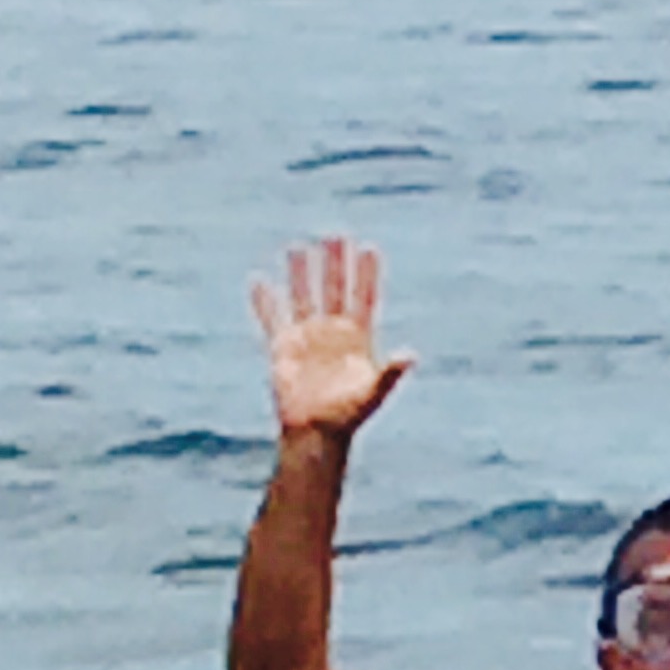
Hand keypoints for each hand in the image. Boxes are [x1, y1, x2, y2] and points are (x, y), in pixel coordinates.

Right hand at [250, 236, 414, 438]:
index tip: (370, 248)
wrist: (315, 434)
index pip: (364, 298)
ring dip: (301, 274)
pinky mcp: (282, 347)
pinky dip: (264, 301)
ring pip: (303, 297)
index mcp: (358, 338)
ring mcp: (307, 337)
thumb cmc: (348, 417)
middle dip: (336, 264)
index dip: (367, 275)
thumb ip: (390, 373)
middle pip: (334, 289)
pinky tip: (257, 280)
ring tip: (299, 247)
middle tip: (336, 235)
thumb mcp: (373, 393)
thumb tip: (411, 355)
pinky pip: (271, 318)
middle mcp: (333, 332)